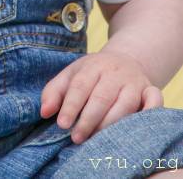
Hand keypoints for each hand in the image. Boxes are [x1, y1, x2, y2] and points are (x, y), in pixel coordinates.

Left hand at [40, 50, 162, 143]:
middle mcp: (114, 72)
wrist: (124, 60)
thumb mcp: (71, 75)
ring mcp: (134, 82)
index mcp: (92, 65)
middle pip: (101, 97)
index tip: (61, 124)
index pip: (80, 85)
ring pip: (125, 104)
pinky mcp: (150, 90)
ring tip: (96, 139)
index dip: (71, 106)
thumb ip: (54, 92)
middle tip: (77, 137)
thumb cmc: (92, 73)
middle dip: (88, 119)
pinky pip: (154, 100)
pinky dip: (150, 111)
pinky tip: (134, 126)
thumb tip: (44, 112)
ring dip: (111, 124)